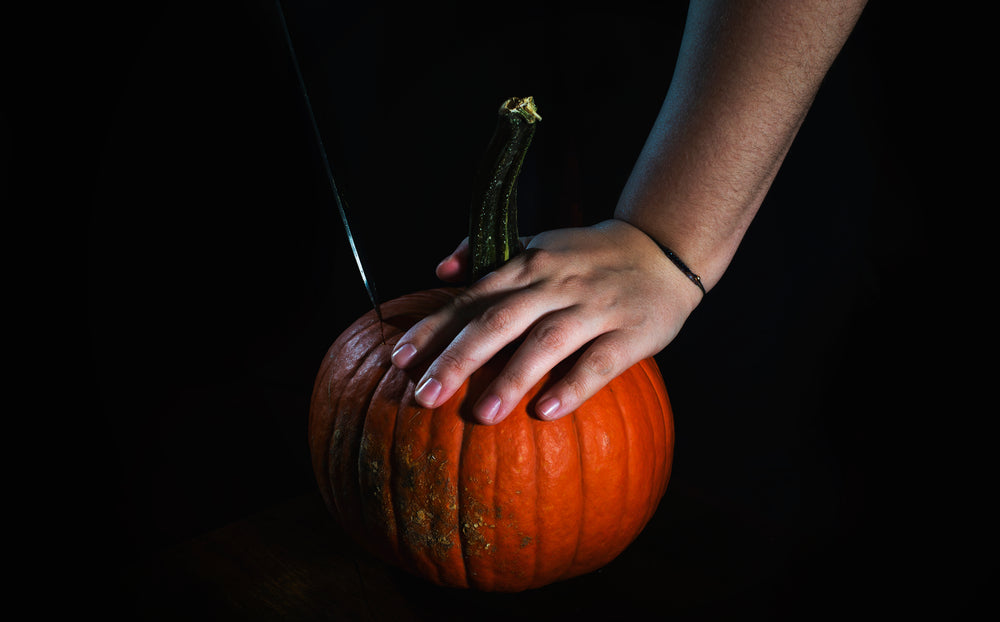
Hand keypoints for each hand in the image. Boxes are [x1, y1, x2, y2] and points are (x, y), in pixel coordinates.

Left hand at [390, 218, 702, 424]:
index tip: (398, 362)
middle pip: (498, 321)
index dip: (433, 330)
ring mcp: (593, 307)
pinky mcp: (630, 331)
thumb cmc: (586, 258)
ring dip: (511, 378)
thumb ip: (486, 256)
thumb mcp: (536, 244)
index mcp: (526, 265)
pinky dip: (572, 385)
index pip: (470, 299)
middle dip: (458, 359)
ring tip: (480, 416)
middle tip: (423, 397)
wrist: (661, 250)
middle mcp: (554, 284)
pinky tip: (546, 412)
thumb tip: (439, 270)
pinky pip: (599, 361)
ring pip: (546, 342)